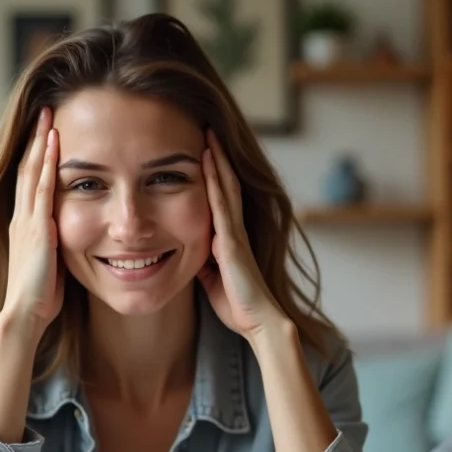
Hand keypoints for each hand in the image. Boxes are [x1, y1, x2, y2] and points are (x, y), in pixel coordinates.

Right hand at [1, 107, 63, 333]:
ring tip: (48, 116)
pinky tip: (55, 143)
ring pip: (32, 172)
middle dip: (36, 139)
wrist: (25, 314)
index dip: (36, 156)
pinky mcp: (37, 228)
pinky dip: (48, 163)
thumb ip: (56, 245)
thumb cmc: (40, 297)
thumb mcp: (49, 264)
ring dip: (41, 142)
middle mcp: (21, 218)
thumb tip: (71, 236)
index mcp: (24, 226)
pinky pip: (41, 188)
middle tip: (45, 111)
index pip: (29, 182)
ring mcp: (26, 221)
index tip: (46, 133)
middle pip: (26, 168)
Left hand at [198, 130, 284, 337]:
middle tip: (208, 130)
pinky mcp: (232, 241)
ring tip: (209, 134)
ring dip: (217, 161)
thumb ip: (205, 264)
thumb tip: (193, 255)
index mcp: (229, 239)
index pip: (221, 199)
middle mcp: (234, 230)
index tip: (203, 151)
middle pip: (226, 185)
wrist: (258, 321)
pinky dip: (216, 181)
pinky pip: (222, 204)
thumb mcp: (212, 280)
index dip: (213, 175)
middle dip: (217, 158)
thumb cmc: (237, 305)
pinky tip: (209, 161)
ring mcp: (235, 233)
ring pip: (226, 188)